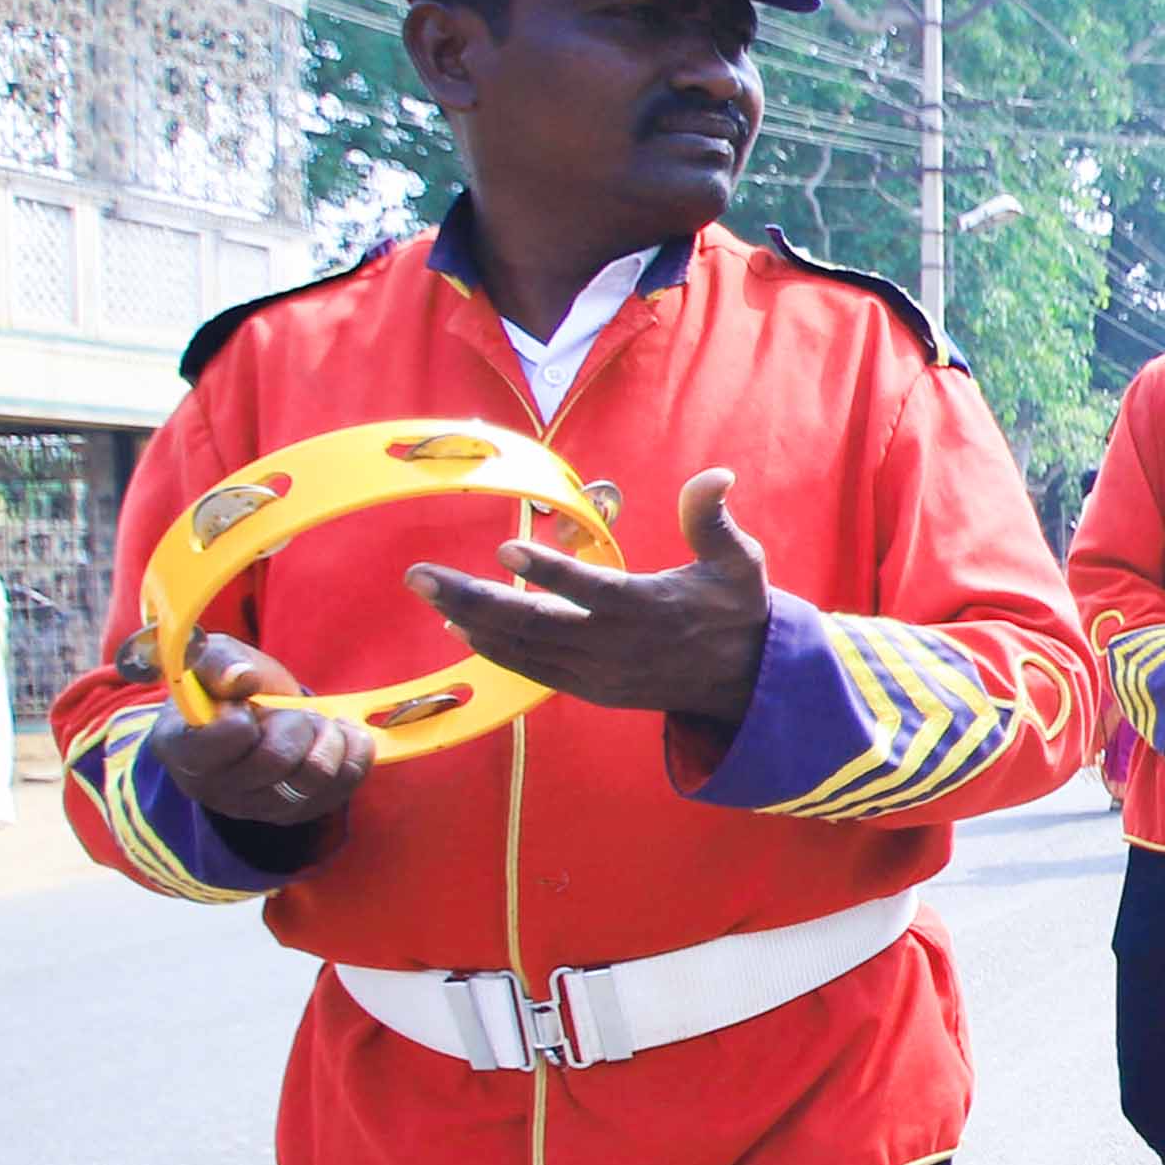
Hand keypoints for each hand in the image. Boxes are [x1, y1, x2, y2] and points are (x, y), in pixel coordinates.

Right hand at [148, 630, 379, 832]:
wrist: (248, 715)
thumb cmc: (221, 686)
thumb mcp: (211, 656)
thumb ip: (216, 661)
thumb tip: (242, 677)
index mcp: (181, 748)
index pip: (217, 744)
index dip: (241, 720)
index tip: (246, 706)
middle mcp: (214, 788)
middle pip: (276, 759)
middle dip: (295, 723)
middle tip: (292, 711)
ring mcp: (256, 807)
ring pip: (314, 777)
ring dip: (328, 739)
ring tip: (317, 723)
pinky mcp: (295, 813)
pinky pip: (342, 789)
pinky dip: (353, 755)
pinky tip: (343, 736)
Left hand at [407, 468, 773, 728]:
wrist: (745, 682)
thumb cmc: (735, 610)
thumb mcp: (739, 562)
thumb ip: (713, 520)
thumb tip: (716, 475)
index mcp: (651, 608)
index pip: (592, 591)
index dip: (549, 573)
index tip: (505, 551)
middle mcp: (617, 646)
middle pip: (535, 624)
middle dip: (472, 598)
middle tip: (419, 575)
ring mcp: (599, 673)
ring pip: (523, 649)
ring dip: (471, 620)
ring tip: (427, 592)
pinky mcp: (589, 690)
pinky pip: (531, 670)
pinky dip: (493, 649)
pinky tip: (460, 625)